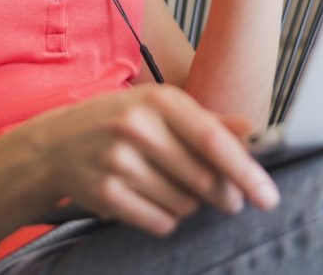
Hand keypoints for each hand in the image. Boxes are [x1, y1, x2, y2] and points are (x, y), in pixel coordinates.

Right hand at [23, 84, 279, 235]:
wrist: (55, 144)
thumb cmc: (121, 120)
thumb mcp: (161, 107)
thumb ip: (208, 119)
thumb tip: (252, 129)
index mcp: (159, 100)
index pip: (213, 140)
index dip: (244, 170)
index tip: (267, 196)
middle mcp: (138, 127)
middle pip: (202, 178)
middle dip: (224, 195)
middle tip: (230, 200)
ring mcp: (118, 161)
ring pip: (183, 204)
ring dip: (191, 205)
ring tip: (175, 187)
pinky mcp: (105, 195)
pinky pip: (159, 222)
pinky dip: (166, 219)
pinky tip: (153, 200)